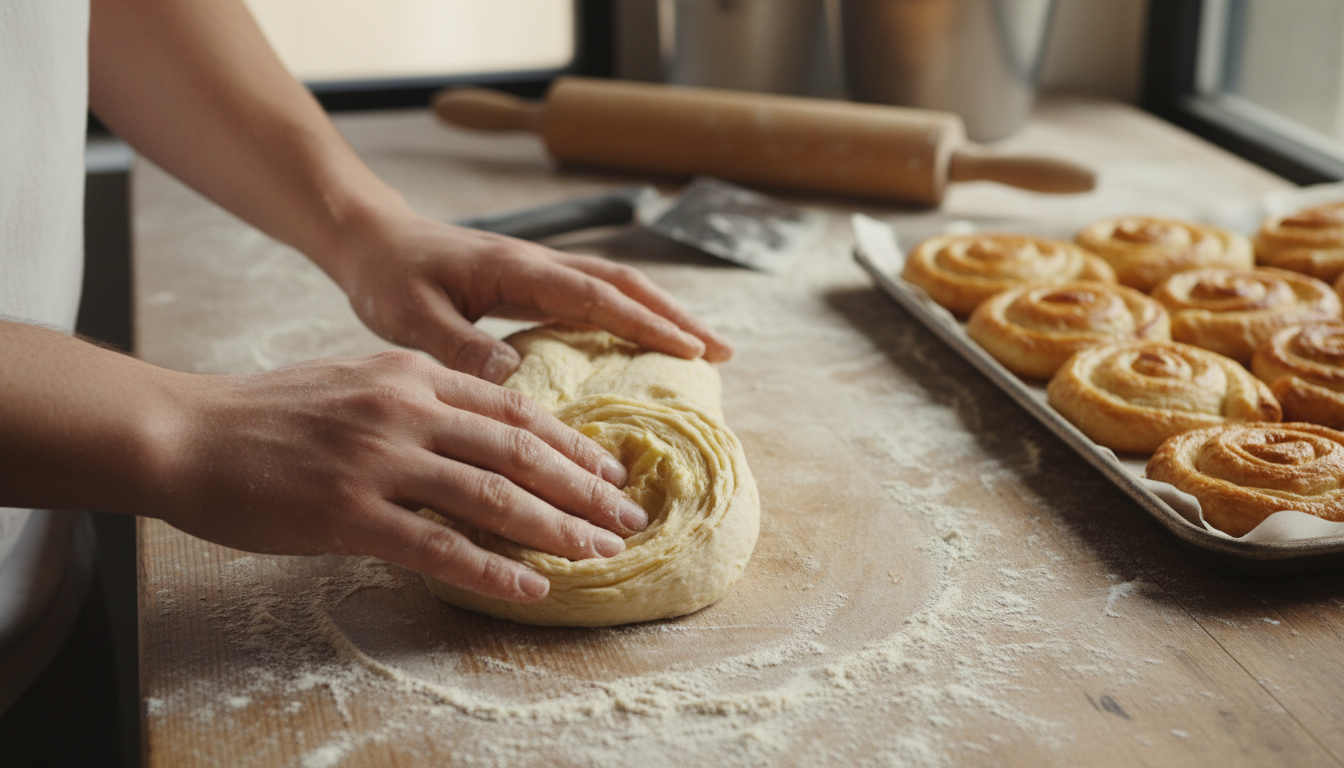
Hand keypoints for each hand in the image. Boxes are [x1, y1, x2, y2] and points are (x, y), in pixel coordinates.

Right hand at [157, 350, 650, 601]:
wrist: (188, 434)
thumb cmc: (270, 413)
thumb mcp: (356, 380)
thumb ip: (420, 398)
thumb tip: (482, 430)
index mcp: (412, 373)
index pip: (515, 410)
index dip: (572, 444)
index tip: (611, 472)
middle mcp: (406, 409)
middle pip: (521, 452)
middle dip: (586, 489)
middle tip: (629, 519)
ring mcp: (379, 460)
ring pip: (494, 498)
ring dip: (558, 530)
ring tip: (600, 554)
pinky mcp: (351, 513)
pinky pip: (440, 548)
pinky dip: (493, 571)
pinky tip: (531, 588)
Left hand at [323, 210, 734, 382]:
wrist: (372, 240)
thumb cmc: (388, 276)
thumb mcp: (410, 317)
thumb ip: (458, 347)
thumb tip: (515, 379)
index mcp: (517, 270)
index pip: (596, 296)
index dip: (646, 324)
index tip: (691, 350)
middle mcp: (539, 264)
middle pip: (625, 284)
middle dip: (676, 316)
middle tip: (723, 352)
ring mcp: (539, 270)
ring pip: (616, 286)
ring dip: (661, 313)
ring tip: (703, 347)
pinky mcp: (533, 281)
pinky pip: (594, 295)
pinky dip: (630, 314)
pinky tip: (644, 340)